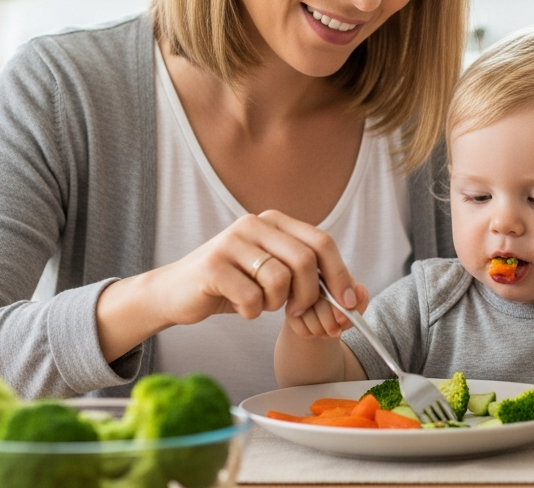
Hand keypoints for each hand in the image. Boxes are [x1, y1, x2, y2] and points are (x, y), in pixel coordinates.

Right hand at [96, 209, 364, 361]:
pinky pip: (252, 296)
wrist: (176, 293)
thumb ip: (312, 281)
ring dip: (277, 304)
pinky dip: (253, 311)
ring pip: (279, 279)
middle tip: (296, 311)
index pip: (322, 242)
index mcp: (274, 221)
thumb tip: (357, 298)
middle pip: (306, 260)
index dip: (340, 274)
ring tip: (262, 304)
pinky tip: (242, 308)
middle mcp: (254, 223)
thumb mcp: (275, 277)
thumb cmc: (233, 286)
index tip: (347, 302)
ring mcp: (232, 241)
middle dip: (310, 294)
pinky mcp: (213, 265)